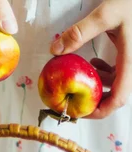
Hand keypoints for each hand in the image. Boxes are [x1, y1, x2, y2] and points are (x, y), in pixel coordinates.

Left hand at [50, 0, 131, 117]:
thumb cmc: (131, 2)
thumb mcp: (107, 14)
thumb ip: (80, 32)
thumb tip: (56, 50)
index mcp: (130, 62)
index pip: (118, 99)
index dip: (100, 111)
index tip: (81, 112)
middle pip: (116, 96)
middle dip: (94, 101)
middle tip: (73, 100)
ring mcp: (131, 61)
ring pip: (116, 85)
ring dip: (97, 86)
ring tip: (81, 77)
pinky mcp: (129, 54)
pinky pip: (117, 73)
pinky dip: (103, 74)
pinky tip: (92, 63)